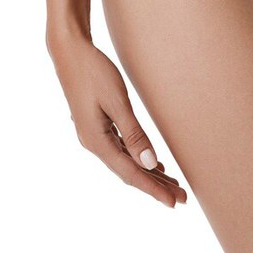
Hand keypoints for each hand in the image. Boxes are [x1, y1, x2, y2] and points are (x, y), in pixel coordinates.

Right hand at [48, 36, 186, 207]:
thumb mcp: (117, 102)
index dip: (153, 189)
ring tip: (173, 184)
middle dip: (156, 186)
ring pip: (126, 161)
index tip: (174, 202)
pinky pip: (121, 149)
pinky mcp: (97, 125)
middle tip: (182, 198)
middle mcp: (93, 143)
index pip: (130, 173)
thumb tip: (149, 163)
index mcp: (96, 142)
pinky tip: (153, 163)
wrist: (69, 50)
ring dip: (149, 174)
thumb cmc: (93, 72)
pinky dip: (138, 158)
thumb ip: (133, 133)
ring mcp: (94, 135)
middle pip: (129, 171)